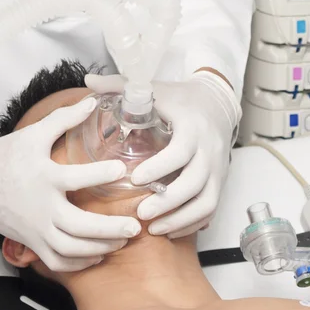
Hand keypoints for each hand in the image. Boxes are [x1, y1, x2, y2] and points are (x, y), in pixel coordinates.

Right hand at [0, 98, 141, 271]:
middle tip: (135, 227)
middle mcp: (41, 207)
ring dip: (100, 248)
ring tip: (122, 241)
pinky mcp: (31, 242)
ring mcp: (35, 229)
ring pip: (71, 249)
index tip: (123, 171)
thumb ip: (64, 118)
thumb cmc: (4, 155)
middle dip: (110, 230)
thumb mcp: (34, 133)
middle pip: (79, 227)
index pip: (75, 178)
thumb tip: (93, 101)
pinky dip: (79, 263)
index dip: (100, 175)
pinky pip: (57, 262)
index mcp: (43, 177)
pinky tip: (98, 255)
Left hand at [85, 71, 241, 238]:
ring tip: (154, 228)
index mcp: (193, 127)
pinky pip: (211, 208)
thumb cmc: (181, 98)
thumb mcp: (154, 88)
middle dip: (169, 202)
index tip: (136, 180)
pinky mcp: (221, 181)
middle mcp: (210, 149)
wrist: (218, 104)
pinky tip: (170, 229)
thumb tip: (88, 80)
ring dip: (181, 219)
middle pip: (196, 183)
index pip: (182, 151)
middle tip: (141, 214)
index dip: (161, 168)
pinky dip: (192, 223)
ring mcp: (218, 168)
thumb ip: (121, 85)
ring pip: (207, 201)